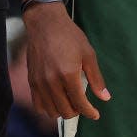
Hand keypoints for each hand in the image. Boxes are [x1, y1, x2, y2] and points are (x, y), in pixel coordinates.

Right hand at [23, 2, 110, 119]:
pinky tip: (55, 100)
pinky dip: (48, 108)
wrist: (45, 23)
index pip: (80, 104)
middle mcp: (52, 82)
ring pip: (51, 111)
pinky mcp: (31, 80)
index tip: (95, 114)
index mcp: (68, 74)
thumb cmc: (69, 35)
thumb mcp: (88, 53)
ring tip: (69, 102)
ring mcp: (39, 82)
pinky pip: (38, 105)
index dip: (90, 112)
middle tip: (82, 105)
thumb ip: (96, 78)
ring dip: (63, 111)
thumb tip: (105, 98)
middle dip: (77, 112)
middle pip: (65, 111)